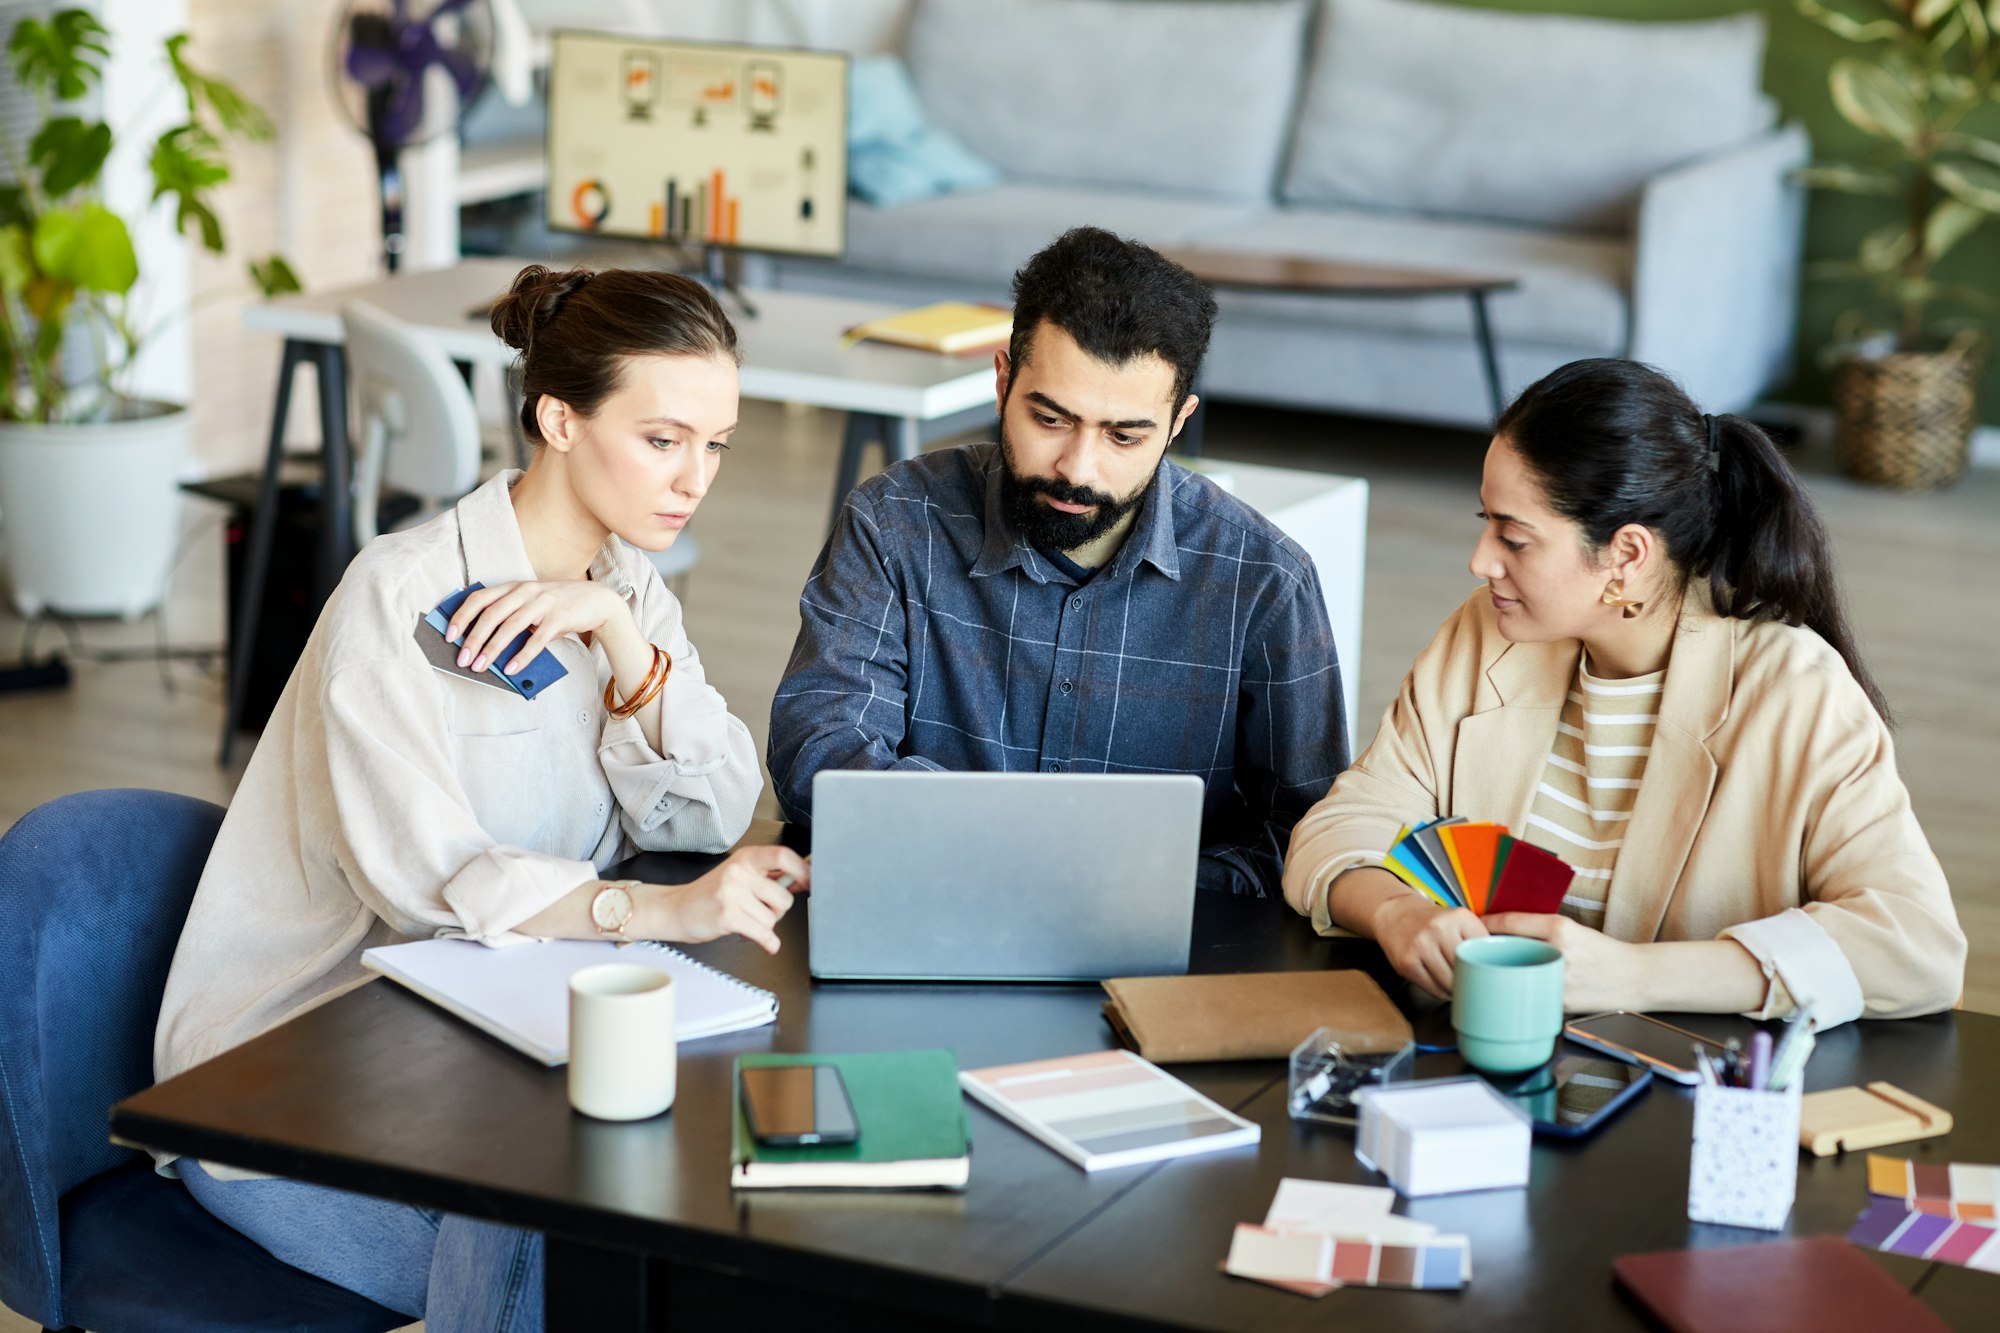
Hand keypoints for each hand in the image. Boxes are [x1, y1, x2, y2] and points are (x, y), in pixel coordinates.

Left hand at [445, 580, 631, 675]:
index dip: (462, 616)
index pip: (480, 598)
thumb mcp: (531, 605)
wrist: (598, 601)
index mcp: (514, 586)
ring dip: (493, 649)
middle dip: (474, 638)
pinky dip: (523, 655)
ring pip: (511, 626)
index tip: (449, 635)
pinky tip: (512, 669)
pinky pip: (537, 639)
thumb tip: (484, 646)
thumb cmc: (558, 607)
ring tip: (481, 667)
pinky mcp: (560, 617)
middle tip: (462, 659)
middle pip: (492, 614)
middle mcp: (526, 591)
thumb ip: (510, 617)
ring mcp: (544, 603)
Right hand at [657, 845, 809, 954]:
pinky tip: (763, 941)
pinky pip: (763, 933)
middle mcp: (739, 872)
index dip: (803, 871)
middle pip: (784, 896)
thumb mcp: (738, 876)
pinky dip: (767, 942)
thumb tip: (802, 880)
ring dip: (765, 926)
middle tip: (760, 911)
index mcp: (746, 858)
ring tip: (746, 920)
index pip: (783, 856)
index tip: (811, 883)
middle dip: (778, 911)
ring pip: (773, 918)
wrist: (676, 909)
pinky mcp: (728, 916)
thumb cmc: (710, 895)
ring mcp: (732, 893)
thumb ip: (767, 876)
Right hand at [1373, 894, 1488, 999]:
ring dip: (1456, 990)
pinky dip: (1441, 992)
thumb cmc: (1434, 922)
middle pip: (1467, 970)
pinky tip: (1441, 984)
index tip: (1489, 973)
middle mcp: (1439, 928)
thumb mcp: (1459, 921)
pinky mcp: (1406, 962)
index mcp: (1459, 916)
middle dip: (1471, 980)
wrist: (1396, 914)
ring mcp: (1420, 945)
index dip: (1487, 966)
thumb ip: (1479, 940)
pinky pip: (1433, 989)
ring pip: (1450, 983)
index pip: (1484, 952)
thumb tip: (1500, 972)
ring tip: (1457, 984)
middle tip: (1474, 983)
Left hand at [1484, 912, 1640, 1012]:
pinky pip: (1529, 992)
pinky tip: (1516, 987)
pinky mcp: (1558, 1002)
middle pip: (1506, 948)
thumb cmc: (1602, 953)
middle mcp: (1556, 952)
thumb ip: (1539, 929)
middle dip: (1489, 949)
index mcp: (1560, 928)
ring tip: (1496, 968)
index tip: (1475, 924)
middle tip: (1478, 948)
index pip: (1510, 922)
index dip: (1486, 923)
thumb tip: (1502, 930)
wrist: (1635, 978)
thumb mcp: (1573, 930)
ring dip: (1500, 971)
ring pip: (1513, 972)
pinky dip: (1519, 989)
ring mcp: (1557, 979)